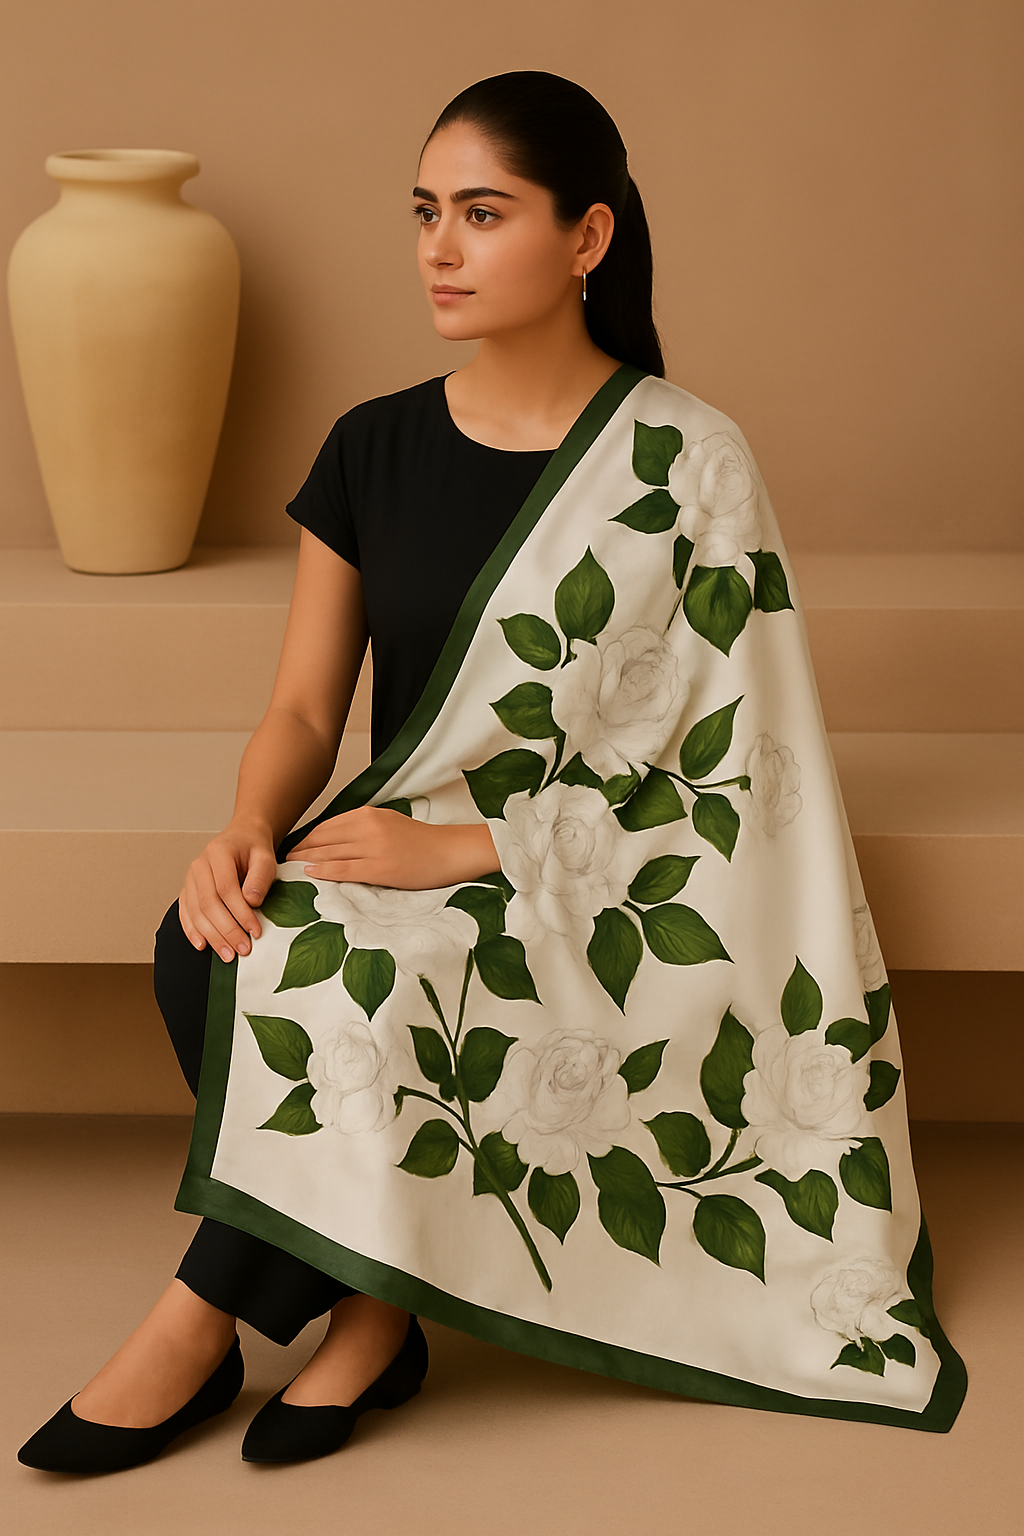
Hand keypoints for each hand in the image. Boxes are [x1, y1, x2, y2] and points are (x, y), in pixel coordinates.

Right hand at [177, 818, 278, 959]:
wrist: (242, 838)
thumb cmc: (254, 849)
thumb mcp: (266, 857)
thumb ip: (260, 877)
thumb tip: (251, 901)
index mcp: (218, 853)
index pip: (226, 889)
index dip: (240, 913)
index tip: (255, 931)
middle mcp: (199, 865)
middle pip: (208, 903)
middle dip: (226, 930)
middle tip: (243, 949)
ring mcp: (190, 878)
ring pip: (196, 911)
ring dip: (211, 936)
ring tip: (228, 955)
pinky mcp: (188, 889)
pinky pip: (185, 912)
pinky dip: (192, 930)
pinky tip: (202, 945)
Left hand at [286, 806, 499, 889]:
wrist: (450, 851)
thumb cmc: (421, 841)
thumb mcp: (389, 823)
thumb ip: (362, 828)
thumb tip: (333, 842)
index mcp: (368, 814)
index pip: (326, 826)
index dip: (305, 839)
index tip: (290, 848)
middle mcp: (367, 827)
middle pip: (322, 839)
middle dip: (299, 850)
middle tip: (279, 861)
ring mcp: (373, 847)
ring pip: (328, 854)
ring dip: (304, 862)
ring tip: (287, 870)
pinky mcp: (380, 868)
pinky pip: (344, 869)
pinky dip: (323, 872)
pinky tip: (309, 875)